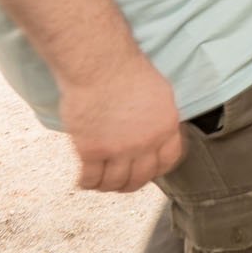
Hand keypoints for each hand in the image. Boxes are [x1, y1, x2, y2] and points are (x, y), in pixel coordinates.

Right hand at [60, 53, 184, 192]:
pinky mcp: (92, 151)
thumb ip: (160, 117)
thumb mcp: (159, 93)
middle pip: (141, 177)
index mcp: (166, 127)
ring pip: (115, 182)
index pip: (168, 161)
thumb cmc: (127, 71)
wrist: (100, 66)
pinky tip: (83, 182)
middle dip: (131, 184)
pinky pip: (91, 178)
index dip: (156, 171)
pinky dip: (87, 183)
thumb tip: (157, 130)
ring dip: (108, 186)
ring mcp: (119, 150)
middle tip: (120, 183)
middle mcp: (146, 143)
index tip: (146, 172)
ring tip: (100, 184)